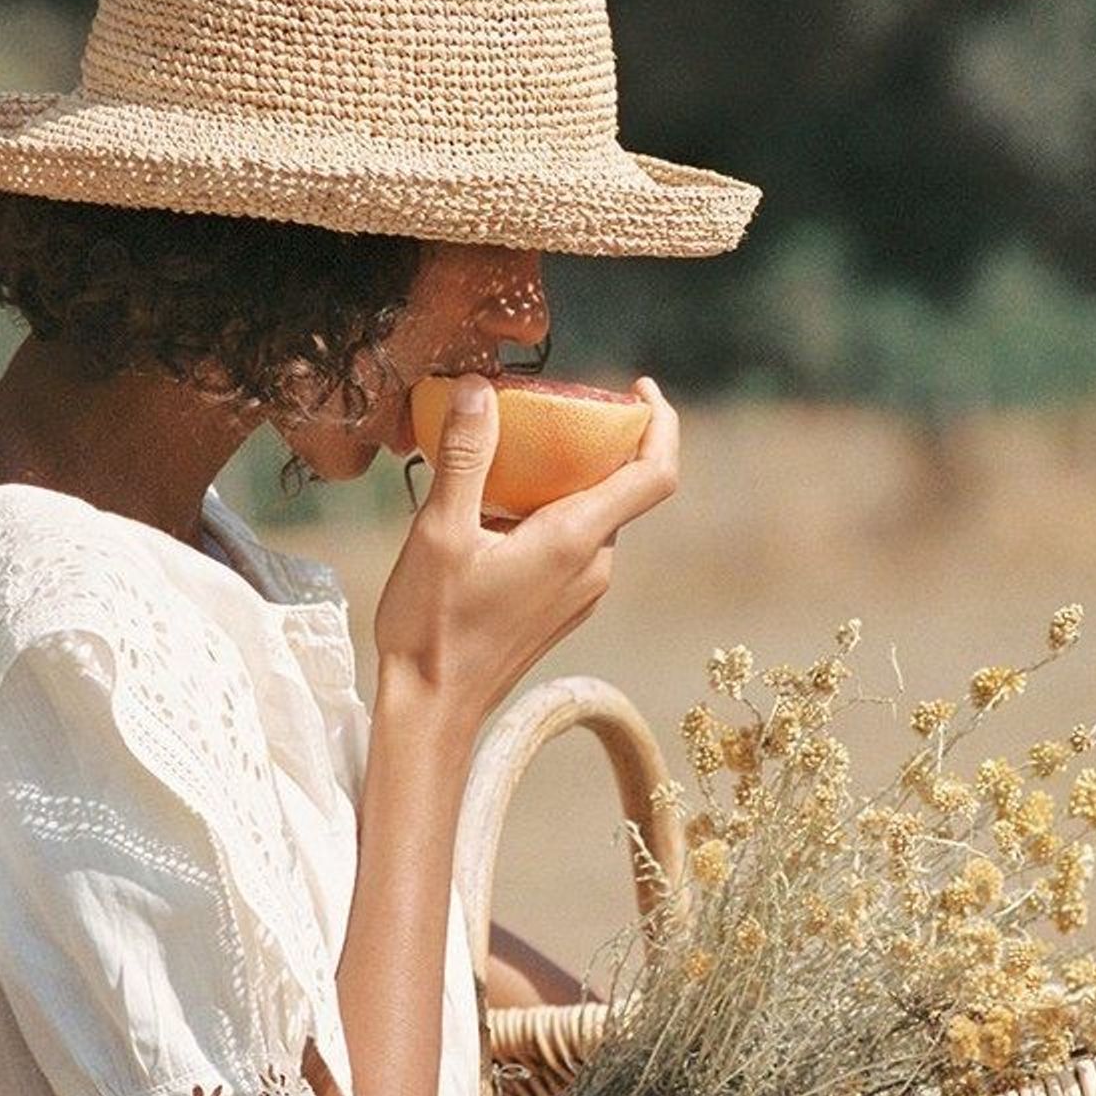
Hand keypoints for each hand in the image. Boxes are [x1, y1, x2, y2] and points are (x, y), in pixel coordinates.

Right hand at [373, 372, 677, 732]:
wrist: (434, 707)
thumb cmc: (434, 625)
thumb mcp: (439, 532)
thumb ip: (465, 457)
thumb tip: (481, 389)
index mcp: (575, 540)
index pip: (656, 473)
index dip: (662, 422)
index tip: (639, 387)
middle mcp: (595, 566)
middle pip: (622, 487)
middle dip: (595, 441)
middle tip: (545, 409)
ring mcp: (584, 592)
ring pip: (595, 516)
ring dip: (567, 479)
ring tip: (510, 455)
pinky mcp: (565, 608)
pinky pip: (576, 544)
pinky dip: (554, 512)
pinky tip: (500, 510)